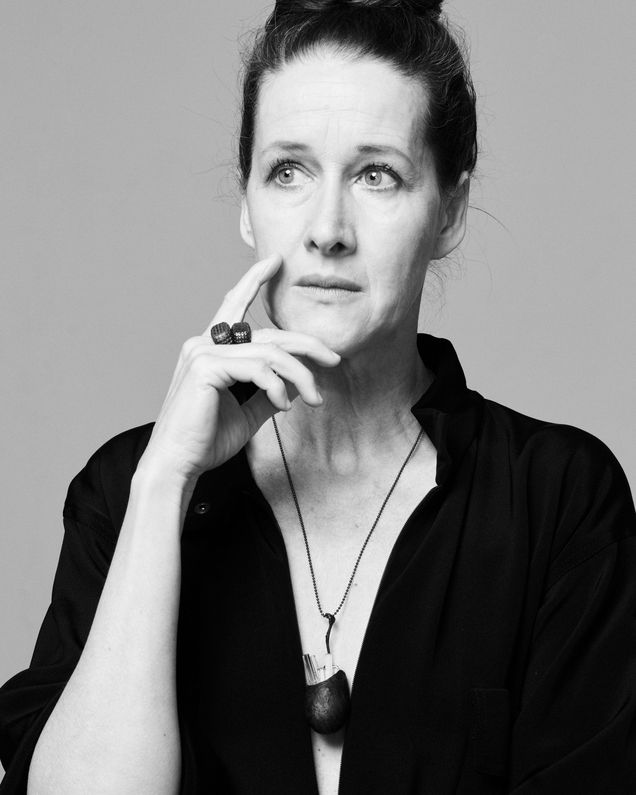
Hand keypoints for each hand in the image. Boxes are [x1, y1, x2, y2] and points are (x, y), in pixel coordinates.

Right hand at [139, 254, 339, 483]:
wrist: (178, 465)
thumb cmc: (206, 440)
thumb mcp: (247, 412)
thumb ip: (269, 392)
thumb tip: (297, 381)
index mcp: (209, 350)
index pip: (233, 305)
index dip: (253, 281)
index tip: (275, 263)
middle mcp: (203, 344)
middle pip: (267, 333)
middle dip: (306, 343)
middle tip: (335, 358)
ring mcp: (202, 352)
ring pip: (270, 352)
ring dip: (300, 375)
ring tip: (315, 398)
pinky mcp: (206, 367)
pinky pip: (258, 368)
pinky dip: (278, 387)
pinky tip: (284, 406)